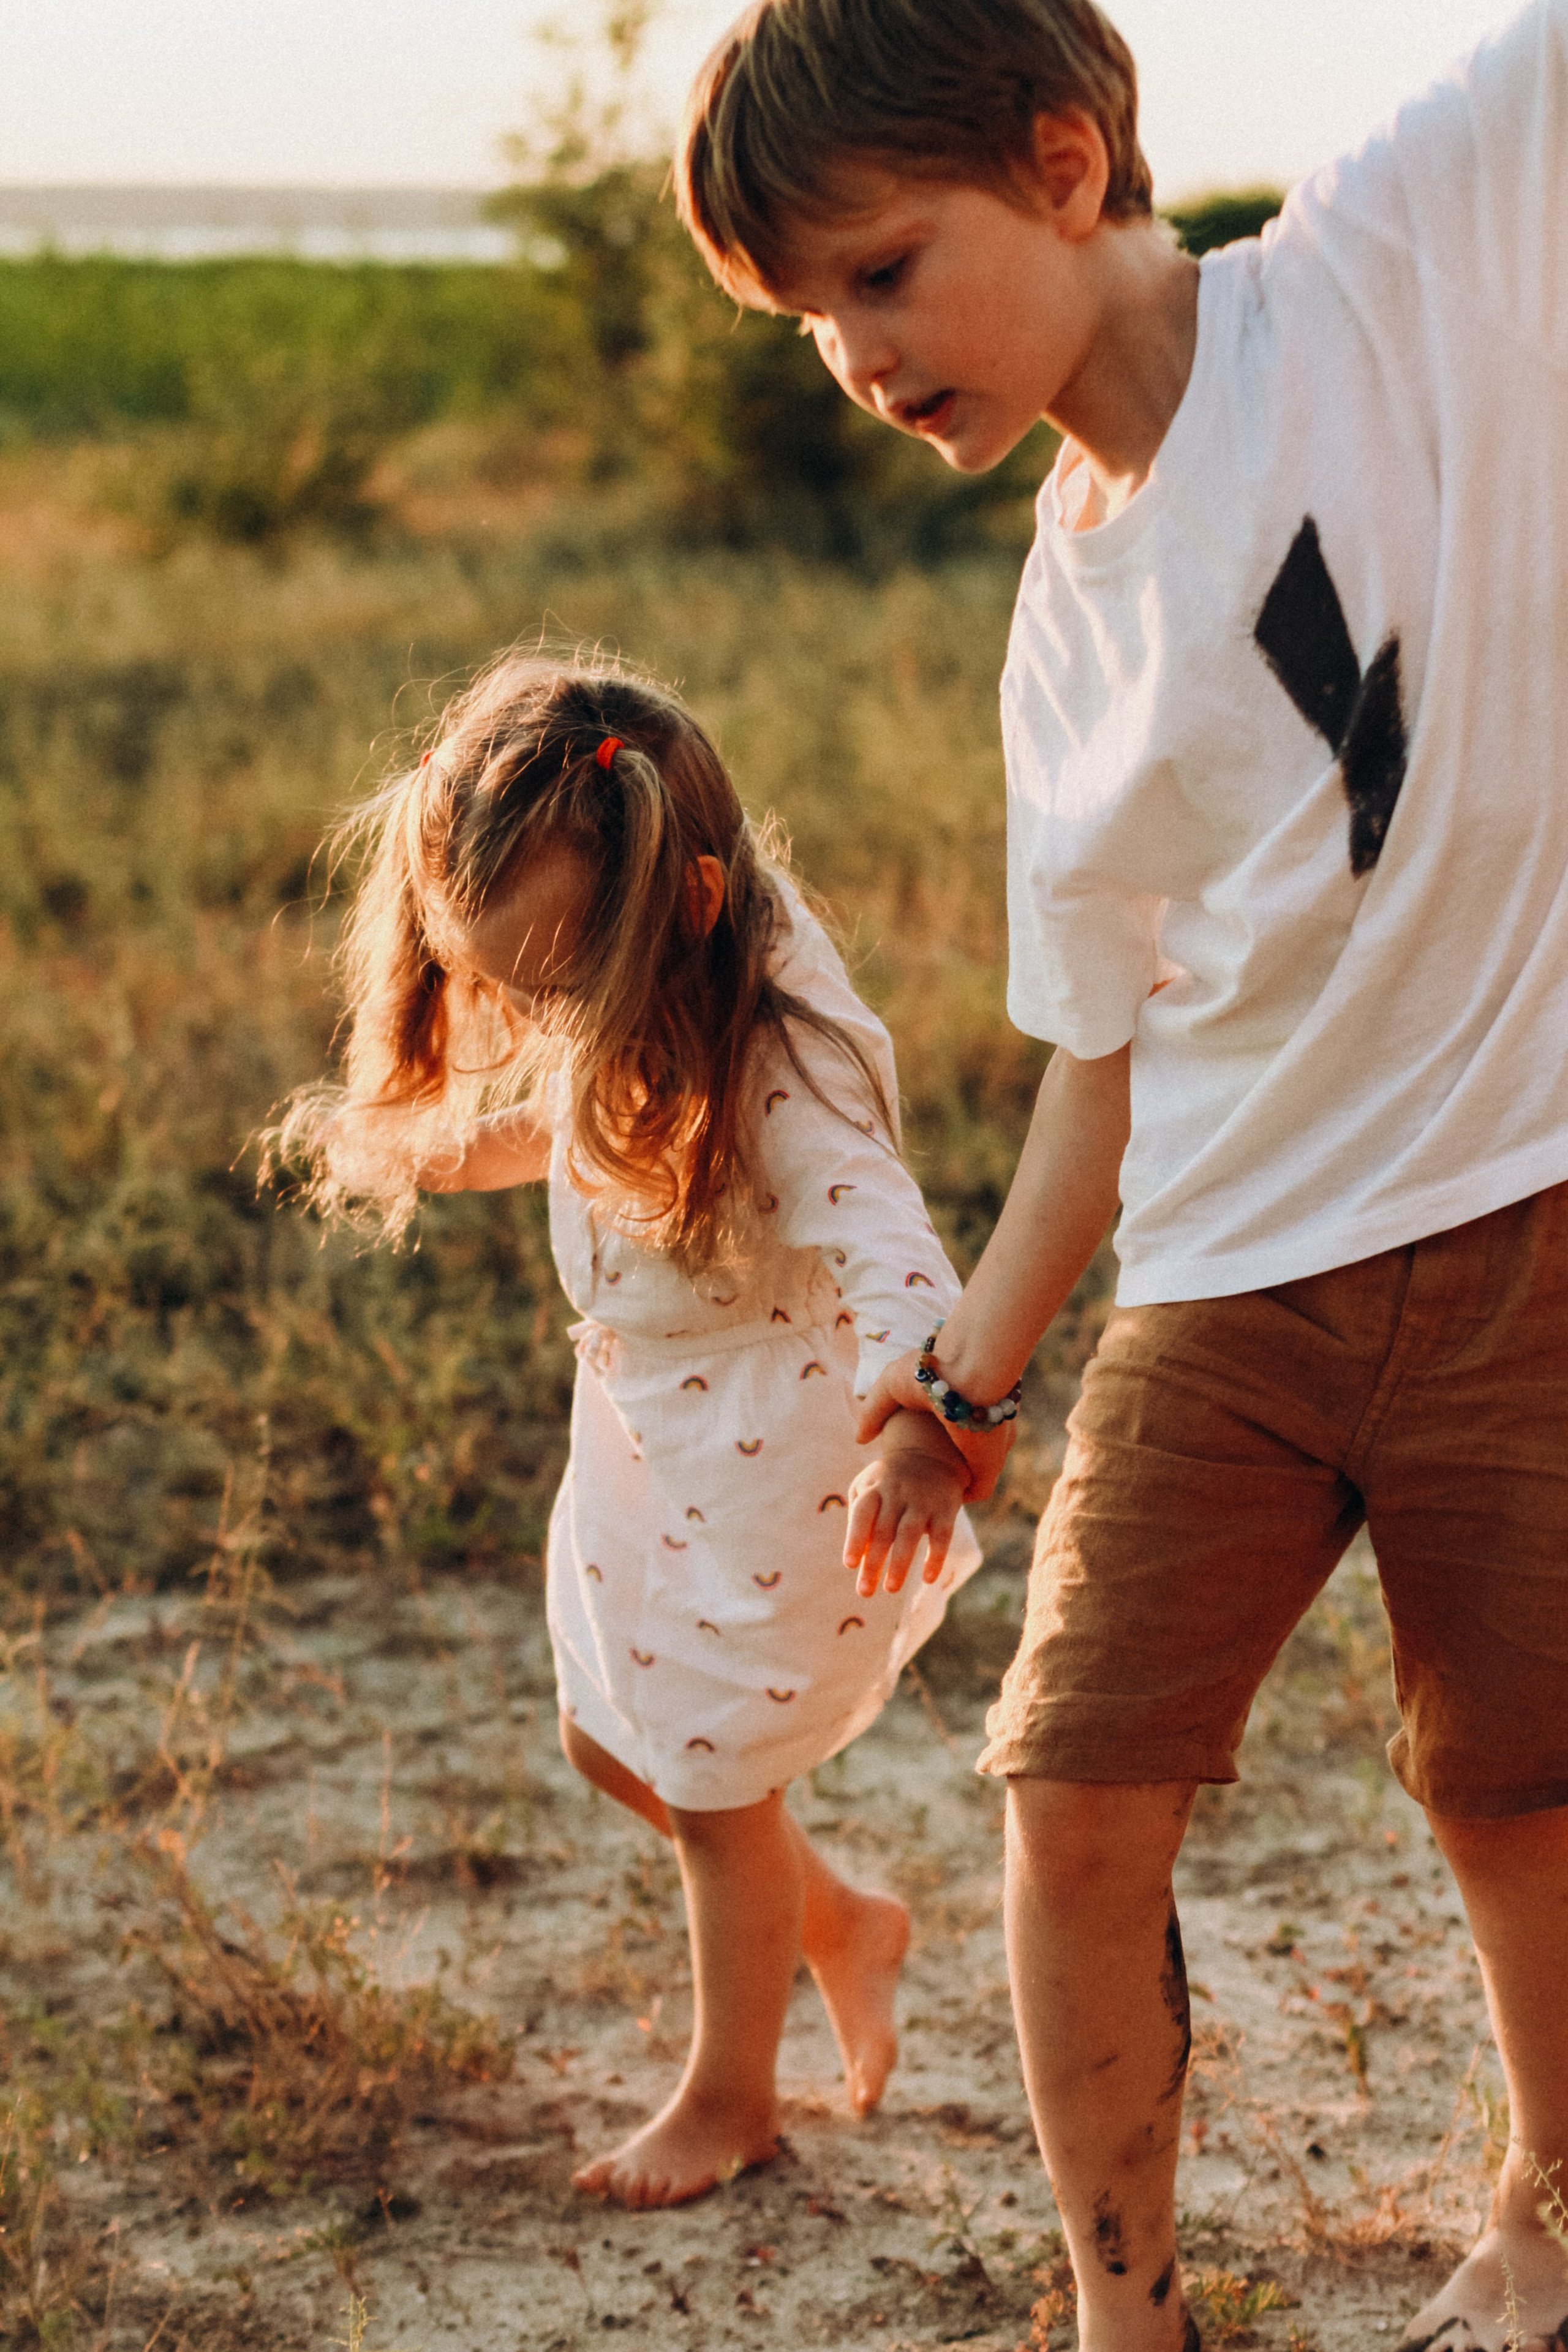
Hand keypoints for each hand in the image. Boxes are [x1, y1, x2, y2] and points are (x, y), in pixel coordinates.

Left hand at [843, 1412, 967, 1598]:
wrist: (932, 1454)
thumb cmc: (890, 1481)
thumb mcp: (869, 1488)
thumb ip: (860, 1519)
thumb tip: (858, 1558)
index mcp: (875, 1489)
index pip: (862, 1514)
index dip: (855, 1538)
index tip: (850, 1564)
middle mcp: (898, 1494)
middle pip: (883, 1531)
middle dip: (873, 1564)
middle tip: (864, 1592)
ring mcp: (923, 1501)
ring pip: (909, 1534)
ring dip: (900, 1564)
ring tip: (890, 1589)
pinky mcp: (946, 1509)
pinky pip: (942, 1535)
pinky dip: (935, 1557)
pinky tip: (928, 1579)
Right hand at [856, 1352, 1018, 1501]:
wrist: (969, 1372)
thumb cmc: (931, 1371)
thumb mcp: (891, 1385)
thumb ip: (874, 1411)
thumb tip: (861, 1439)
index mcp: (958, 1403)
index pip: (948, 1427)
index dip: (931, 1441)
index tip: (911, 1453)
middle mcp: (975, 1424)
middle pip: (961, 1452)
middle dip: (943, 1466)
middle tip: (917, 1480)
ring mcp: (987, 1445)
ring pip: (971, 1472)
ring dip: (950, 1484)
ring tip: (924, 1496)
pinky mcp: (991, 1463)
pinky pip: (979, 1490)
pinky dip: (961, 1496)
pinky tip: (940, 1503)